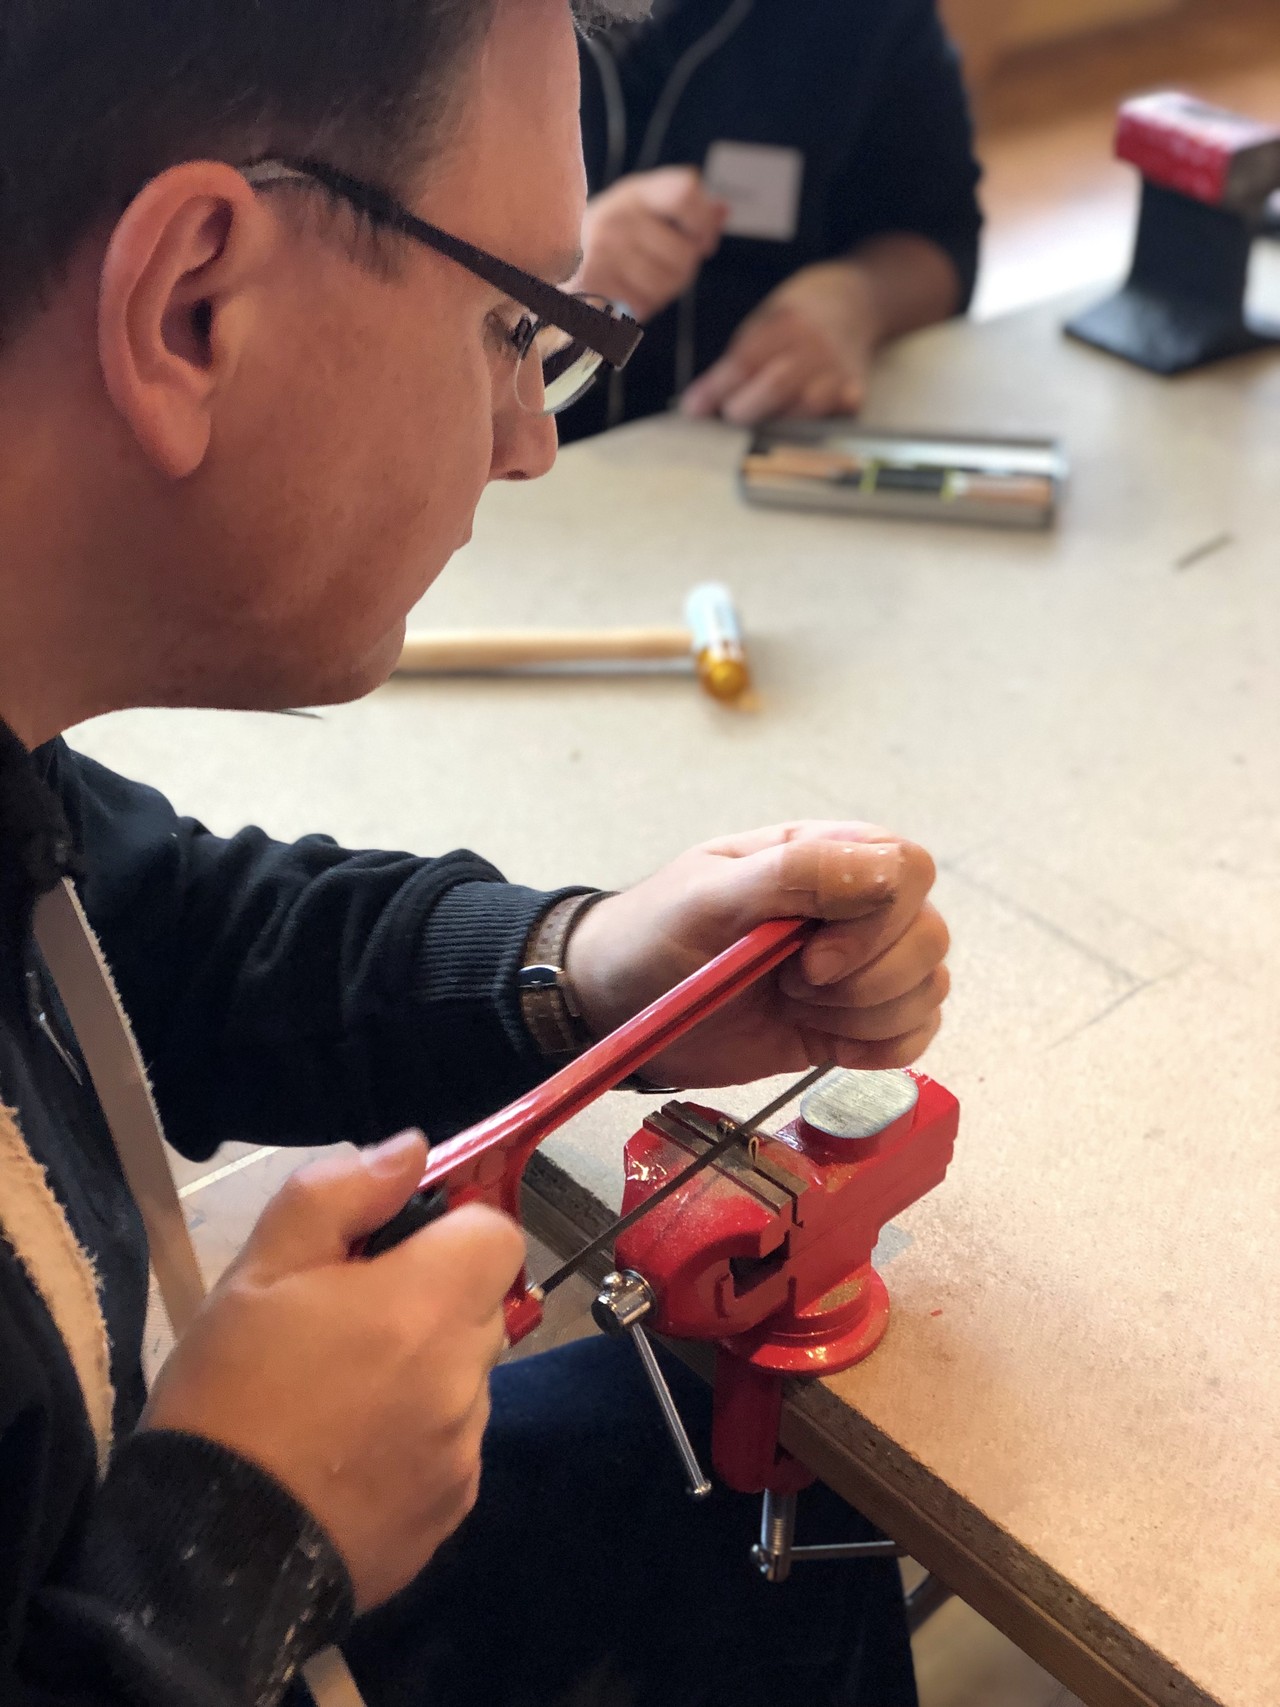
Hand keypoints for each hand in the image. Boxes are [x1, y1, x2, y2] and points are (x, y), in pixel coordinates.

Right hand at [142, 1132, 523, 1611]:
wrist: (206, 1553)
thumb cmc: (228, 1396)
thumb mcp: (259, 1270)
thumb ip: (342, 1193)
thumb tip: (411, 1149)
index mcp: (426, 1306)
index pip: (497, 1235)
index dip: (450, 1230)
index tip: (390, 1251)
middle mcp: (464, 1377)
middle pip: (482, 1305)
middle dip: (430, 1298)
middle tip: (345, 1322)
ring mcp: (464, 1450)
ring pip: (467, 1376)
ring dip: (424, 1369)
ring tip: (338, 1396)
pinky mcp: (452, 1509)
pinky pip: (453, 1443)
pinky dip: (417, 1435)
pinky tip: (348, 1452)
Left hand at [564, 822, 948, 1087]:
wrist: (621, 1006)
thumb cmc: (655, 936)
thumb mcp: (709, 895)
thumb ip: (795, 874)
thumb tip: (887, 872)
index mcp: (824, 855)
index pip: (910, 868)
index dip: (878, 919)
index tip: (810, 957)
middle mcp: (856, 907)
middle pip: (929, 934)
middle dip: (867, 977)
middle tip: (791, 986)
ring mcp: (861, 967)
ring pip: (928, 986)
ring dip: (866, 1014)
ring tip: (795, 1008)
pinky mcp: (856, 1022)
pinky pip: (916, 1034)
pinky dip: (880, 1048)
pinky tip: (822, 1040)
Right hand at [575, 167, 727, 322]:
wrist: (555, 261)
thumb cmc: (615, 238)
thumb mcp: (647, 211)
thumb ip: (688, 209)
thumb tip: (723, 212)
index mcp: (636, 192)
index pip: (685, 192)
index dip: (705, 221)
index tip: (703, 238)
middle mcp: (618, 216)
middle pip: (685, 255)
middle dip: (684, 269)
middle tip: (664, 267)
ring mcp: (603, 250)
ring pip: (666, 285)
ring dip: (663, 291)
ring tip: (641, 280)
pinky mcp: (593, 283)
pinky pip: (643, 304)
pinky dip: (641, 305)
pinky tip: (627, 293)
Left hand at [681, 261, 877, 424]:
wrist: (855, 301)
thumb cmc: (798, 317)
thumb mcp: (763, 323)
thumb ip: (736, 361)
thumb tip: (701, 403)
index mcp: (786, 323)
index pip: (744, 362)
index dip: (716, 389)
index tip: (693, 409)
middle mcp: (815, 346)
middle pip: (775, 385)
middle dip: (744, 408)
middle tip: (729, 416)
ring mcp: (838, 369)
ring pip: (806, 407)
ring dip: (776, 422)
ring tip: (759, 425)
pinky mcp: (857, 390)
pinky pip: (837, 415)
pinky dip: (820, 424)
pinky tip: (805, 426)